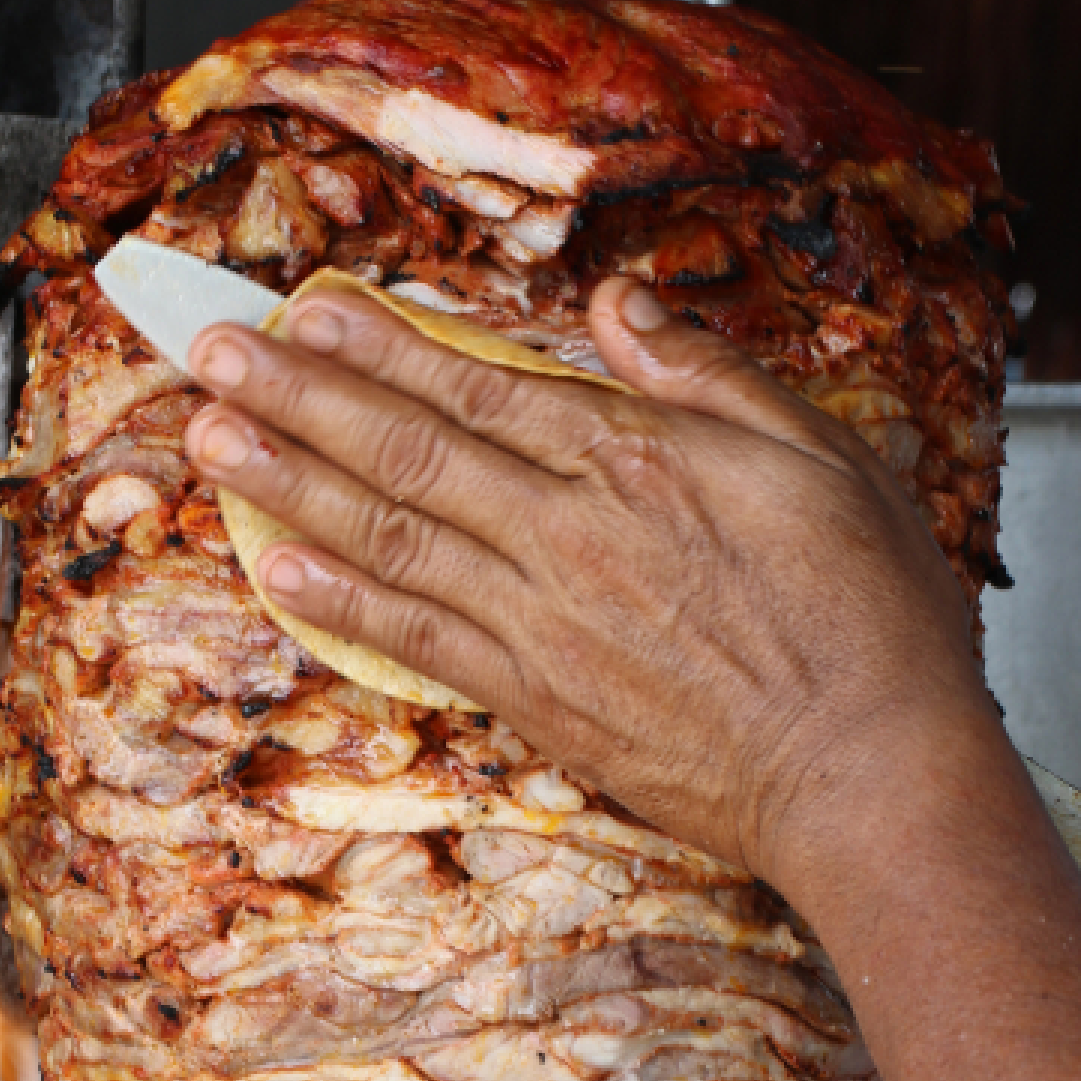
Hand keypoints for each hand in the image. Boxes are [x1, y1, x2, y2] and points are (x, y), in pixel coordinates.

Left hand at [181, 274, 995, 906]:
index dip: (377, 343)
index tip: (303, 308)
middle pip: (406, 449)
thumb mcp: (820, 452)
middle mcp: (568, 533)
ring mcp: (543, 623)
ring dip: (291, 484)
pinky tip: (282, 570)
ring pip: (391, 536)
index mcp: (634, 457)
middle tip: (210, 352)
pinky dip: (344, 602)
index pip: (474, 382)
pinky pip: (417, 640)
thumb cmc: (865, 619)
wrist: (870, 774)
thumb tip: (617, 306)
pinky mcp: (540, 702)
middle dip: (298, 396)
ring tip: (212, 439)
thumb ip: (705, 372)